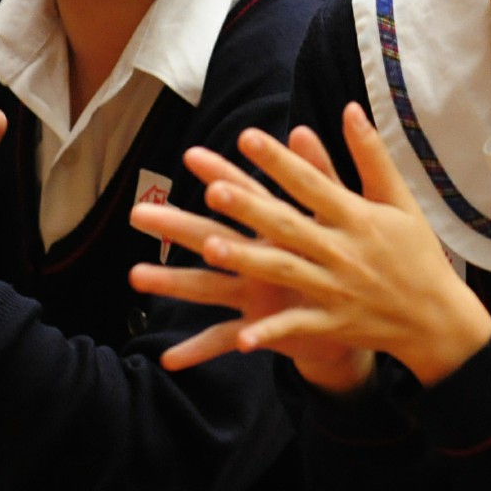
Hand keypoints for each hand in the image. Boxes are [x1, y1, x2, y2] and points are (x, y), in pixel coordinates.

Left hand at [131, 104, 490, 391]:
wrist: (438, 318)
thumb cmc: (417, 253)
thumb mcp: (401, 201)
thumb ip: (372, 157)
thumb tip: (350, 108)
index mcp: (359, 218)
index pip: (312, 183)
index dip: (279, 161)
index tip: (245, 138)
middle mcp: (345, 251)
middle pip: (290, 226)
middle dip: (251, 209)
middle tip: (212, 190)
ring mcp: (338, 289)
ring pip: (287, 271)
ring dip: (249, 261)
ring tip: (209, 248)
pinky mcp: (335, 322)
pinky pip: (299, 326)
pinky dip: (273, 333)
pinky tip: (243, 339)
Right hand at [132, 126, 370, 394]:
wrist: (353, 317)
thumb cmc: (341, 261)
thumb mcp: (339, 217)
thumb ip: (322, 177)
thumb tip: (303, 130)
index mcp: (275, 230)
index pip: (244, 196)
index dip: (222, 177)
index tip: (192, 156)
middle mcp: (254, 259)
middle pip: (211, 237)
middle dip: (177, 226)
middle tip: (139, 214)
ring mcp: (251, 294)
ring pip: (207, 286)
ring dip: (173, 282)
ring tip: (136, 275)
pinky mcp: (257, 327)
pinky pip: (224, 339)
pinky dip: (197, 349)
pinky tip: (169, 359)